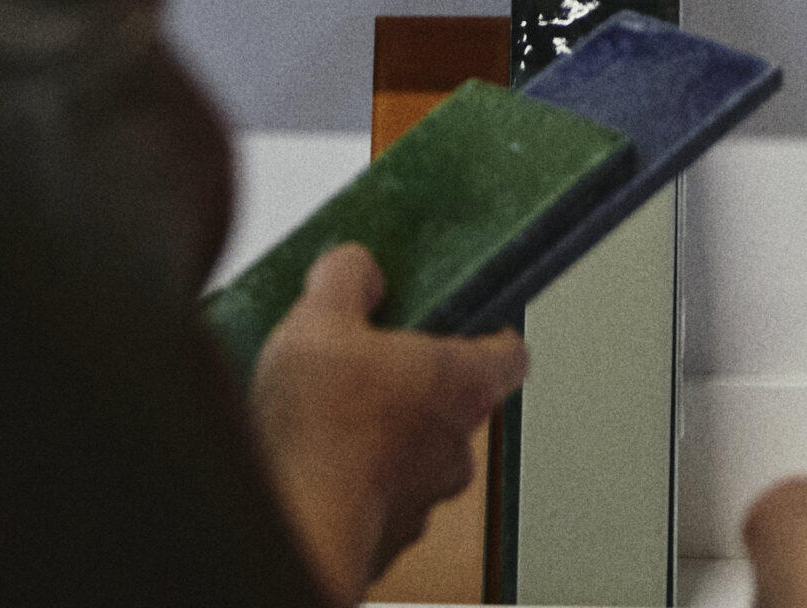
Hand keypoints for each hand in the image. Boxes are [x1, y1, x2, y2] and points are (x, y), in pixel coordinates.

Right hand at [248, 245, 527, 601]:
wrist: (296, 533)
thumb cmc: (322, 431)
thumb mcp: (322, 318)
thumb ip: (349, 277)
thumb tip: (360, 268)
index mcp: (462, 385)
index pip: (510, 354)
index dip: (491, 333)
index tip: (469, 320)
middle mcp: (456, 448)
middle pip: (456, 403)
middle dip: (417, 384)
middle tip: (373, 361)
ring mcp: (424, 500)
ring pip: (418, 454)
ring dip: (384, 436)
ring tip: (331, 414)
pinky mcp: (386, 538)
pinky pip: (381, 494)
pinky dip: (356, 477)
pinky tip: (316, 457)